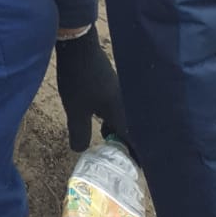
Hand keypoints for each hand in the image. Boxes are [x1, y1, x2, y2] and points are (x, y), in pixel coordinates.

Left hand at [54, 25, 128, 152]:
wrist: (78, 45)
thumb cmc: (79, 79)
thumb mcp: (75, 110)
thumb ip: (79, 133)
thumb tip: (80, 151)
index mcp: (122, 112)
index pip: (135, 141)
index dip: (138, 156)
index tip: (140, 170)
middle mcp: (125, 104)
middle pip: (133, 130)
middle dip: (128, 146)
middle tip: (124, 161)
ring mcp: (119, 93)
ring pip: (124, 118)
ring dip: (119, 132)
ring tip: (110, 144)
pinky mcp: (111, 86)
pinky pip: (117, 109)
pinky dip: (113, 120)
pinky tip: (101, 122)